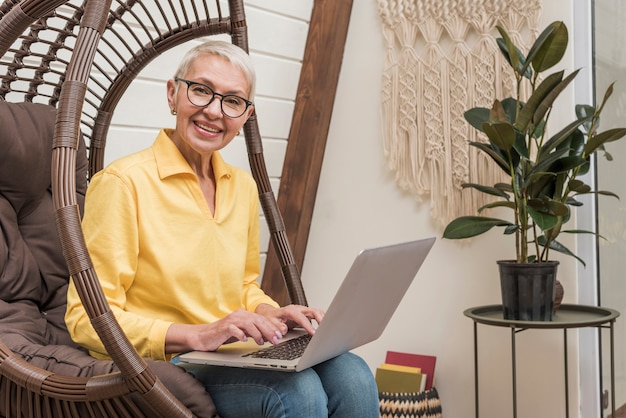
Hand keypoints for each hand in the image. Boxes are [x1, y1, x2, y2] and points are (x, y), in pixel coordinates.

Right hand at [165, 309, 287, 352]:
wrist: (203, 336)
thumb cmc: (222, 335)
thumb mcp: (241, 333)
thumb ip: (253, 333)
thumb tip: (268, 337)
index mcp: (244, 315)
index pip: (262, 319)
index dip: (272, 327)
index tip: (281, 335)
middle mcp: (239, 315)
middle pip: (258, 320)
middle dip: (269, 330)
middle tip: (276, 339)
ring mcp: (231, 320)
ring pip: (248, 323)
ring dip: (257, 333)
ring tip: (262, 342)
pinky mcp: (223, 327)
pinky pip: (234, 329)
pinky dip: (241, 334)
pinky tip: (245, 340)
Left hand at [255, 304, 324, 335]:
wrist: (270, 314)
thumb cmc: (271, 318)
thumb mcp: (270, 322)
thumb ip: (276, 326)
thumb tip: (284, 330)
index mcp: (289, 311)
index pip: (301, 317)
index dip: (308, 325)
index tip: (313, 333)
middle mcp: (298, 309)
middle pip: (313, 311)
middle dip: (321, 319)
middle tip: (326, 329)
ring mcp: (303, 311)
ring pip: (317, 312)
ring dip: (324, 319)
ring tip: (329, 328)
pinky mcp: (306, 314)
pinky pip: (317, 315)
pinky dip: (323, 319)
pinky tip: (326, 325)